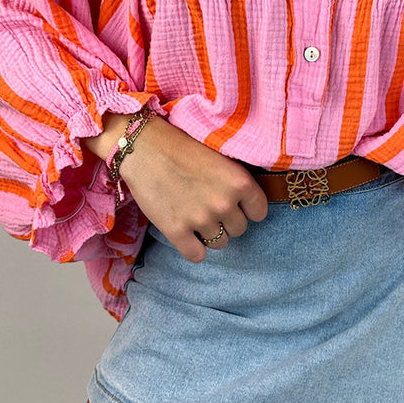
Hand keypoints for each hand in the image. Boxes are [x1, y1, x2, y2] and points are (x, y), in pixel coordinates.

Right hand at [119, 117, 268, 261]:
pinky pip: (197, 255)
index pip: (259, 212)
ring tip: (194, 215)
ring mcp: (200, 219)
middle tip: (209, 206)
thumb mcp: (219, 157)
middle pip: (239, 229)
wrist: (144, 147)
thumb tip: (245, 204)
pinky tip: (185, 232)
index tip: (235, 204)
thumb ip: (235, 182)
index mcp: (239, 181)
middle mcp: (224, 203)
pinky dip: (192, 247)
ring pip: (219, 243)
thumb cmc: (181, 147)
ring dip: (209, 233)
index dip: (247, 209)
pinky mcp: (177, 231)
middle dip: (226, 220)